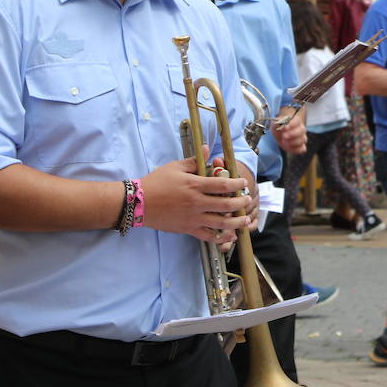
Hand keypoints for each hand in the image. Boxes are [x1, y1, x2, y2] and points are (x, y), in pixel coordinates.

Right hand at [140, 154, 255, 243]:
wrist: (138, 203)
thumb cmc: (156, 182)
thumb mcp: (175, 167)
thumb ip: (194, 160)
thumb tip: (208, 149)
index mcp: (195, 185)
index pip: (223, 185)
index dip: (237, 184)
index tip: (243, 183)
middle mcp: (197, 203)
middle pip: (227, 205)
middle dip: (241, 203)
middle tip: (247, 200)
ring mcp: (193, 218)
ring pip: (222, 223)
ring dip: (237, 222)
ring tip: (246, 220)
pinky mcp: (188, 229)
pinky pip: (209, 236)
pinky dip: (222, 237)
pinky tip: (230, 236)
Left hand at [273, 106, 305, 154]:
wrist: (279, 135)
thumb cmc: (279, 128)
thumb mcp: (275, 124)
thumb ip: (278, 123)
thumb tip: (280, 124)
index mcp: (296, 121)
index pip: (297, 121)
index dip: (292, 124)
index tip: (285, 127)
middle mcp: (301, 129)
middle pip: (302, 130)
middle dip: (293, 134)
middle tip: (284, 136)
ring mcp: (302, 138)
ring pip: (303, 139)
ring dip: (293, 142)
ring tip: (284, 142)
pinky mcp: (301, 147)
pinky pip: (302, 149)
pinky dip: (296, 149)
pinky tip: (288, 147)